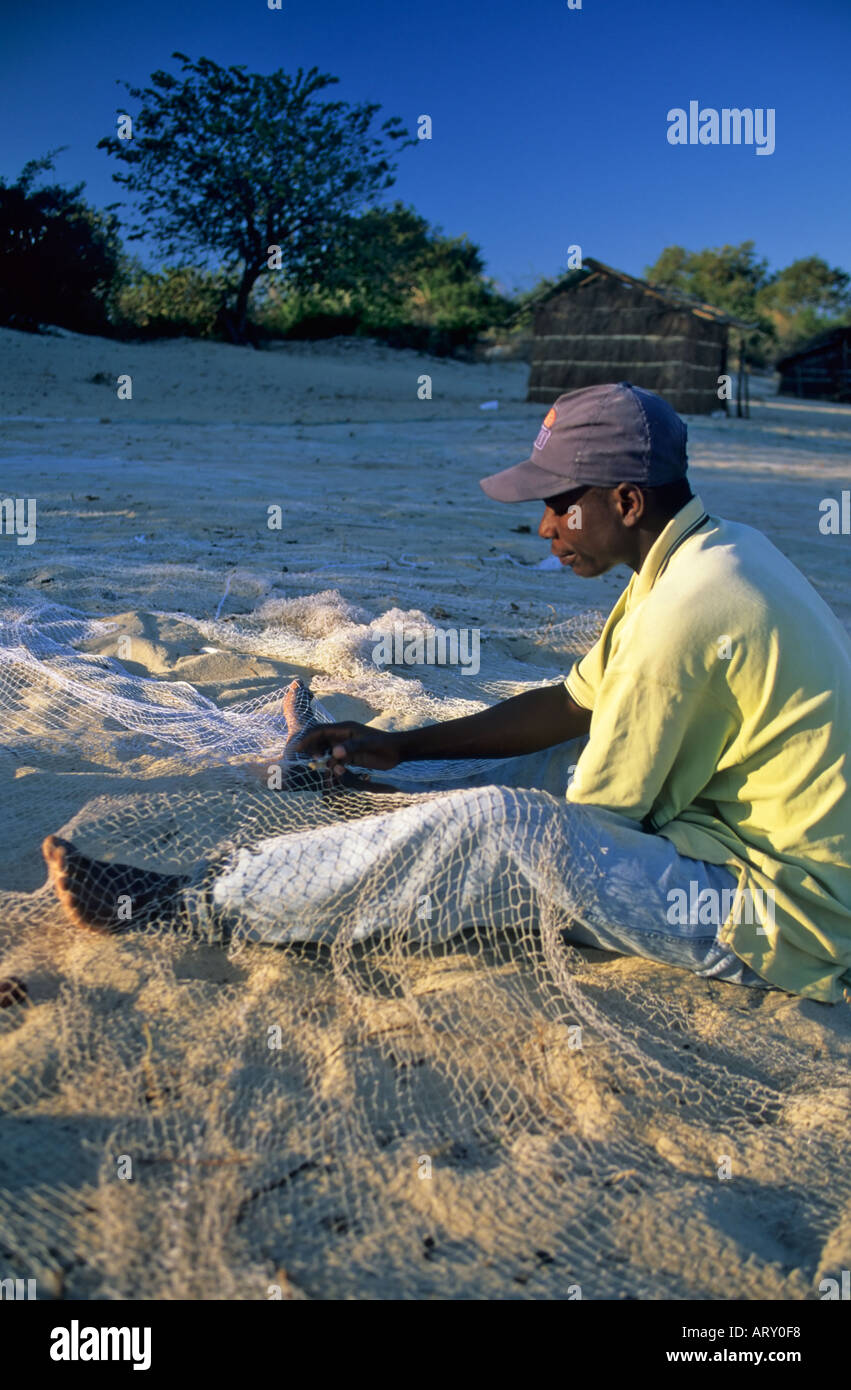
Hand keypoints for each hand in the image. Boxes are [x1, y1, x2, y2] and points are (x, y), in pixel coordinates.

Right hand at [287, 722, 402, 777]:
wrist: (398, 751)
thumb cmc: (385, 745)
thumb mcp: (369, 745)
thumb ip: (352, 747)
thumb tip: (334, 754)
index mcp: (345, 729)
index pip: (321, 731)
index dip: (308, 738)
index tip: (298, 748)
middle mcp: (343, 736)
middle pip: (321, 741)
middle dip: (314, 750)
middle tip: (312, 762)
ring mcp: (347, 746)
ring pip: (328, 752)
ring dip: (324, 761)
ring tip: (324, 770)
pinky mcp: (351, 756)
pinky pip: (337, 761)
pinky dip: (334, 767)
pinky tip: (337, 774)